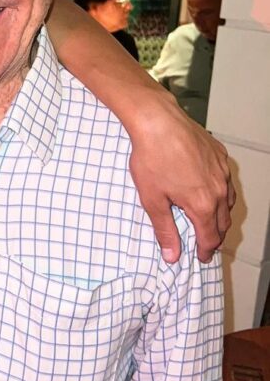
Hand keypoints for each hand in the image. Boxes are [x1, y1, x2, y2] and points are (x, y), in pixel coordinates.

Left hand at [128, 93, 233, 262]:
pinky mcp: (220, 156)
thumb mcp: (152, 200)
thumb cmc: (152, 158)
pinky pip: (225, 180)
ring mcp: (222, 171)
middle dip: (215, 235)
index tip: (202, 257)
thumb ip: (164, 229)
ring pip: (228, 202)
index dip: (206, 251)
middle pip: (223, 222)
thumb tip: (171, 254)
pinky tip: (208, 190)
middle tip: (206, 243)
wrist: (158, 122)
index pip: (210, 237)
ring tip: (208, 220)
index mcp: (203, 205)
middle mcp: (219, 190)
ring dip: (220, 215)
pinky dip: (220, 192)